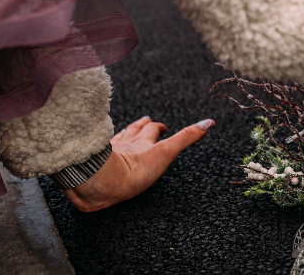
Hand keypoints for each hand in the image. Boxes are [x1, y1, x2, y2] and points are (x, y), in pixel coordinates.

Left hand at [63, 116, 212, 211]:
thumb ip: (186, 138)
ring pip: (117, 139)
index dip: (158, 127)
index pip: (152, 129)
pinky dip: (104, 148)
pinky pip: (100, 152)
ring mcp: (109, 153)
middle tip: (145, 121)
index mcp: (142, 141)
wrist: (100, 182)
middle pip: (134, 130)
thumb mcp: (166, 153)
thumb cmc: (133, 170)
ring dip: (123, 134)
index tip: (163, 126)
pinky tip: (103, 148)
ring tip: (126, 130)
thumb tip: (209, 122)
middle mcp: (125, 143)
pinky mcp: (94, 165)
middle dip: (141, 126)